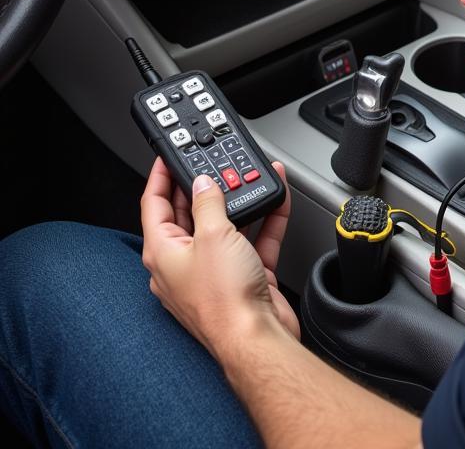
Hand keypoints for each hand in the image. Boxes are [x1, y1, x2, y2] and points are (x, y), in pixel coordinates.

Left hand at [141, 157, 299, 360]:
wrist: (256, 339)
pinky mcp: (244, 277)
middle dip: (206, 186)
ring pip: (226, 226)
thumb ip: (209, 203)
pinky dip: (265, 219)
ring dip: (241, 200)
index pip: (154, 205)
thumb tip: (205, 185)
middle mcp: (185, 264)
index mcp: (163, 253)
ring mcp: (215, 271)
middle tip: (215, 163)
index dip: (160, 177)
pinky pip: (254, 239)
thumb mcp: (212, 236)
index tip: (166, 157)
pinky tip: (277, 200)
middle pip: (191, 214)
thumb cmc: (223, 301)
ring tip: (251, 176)